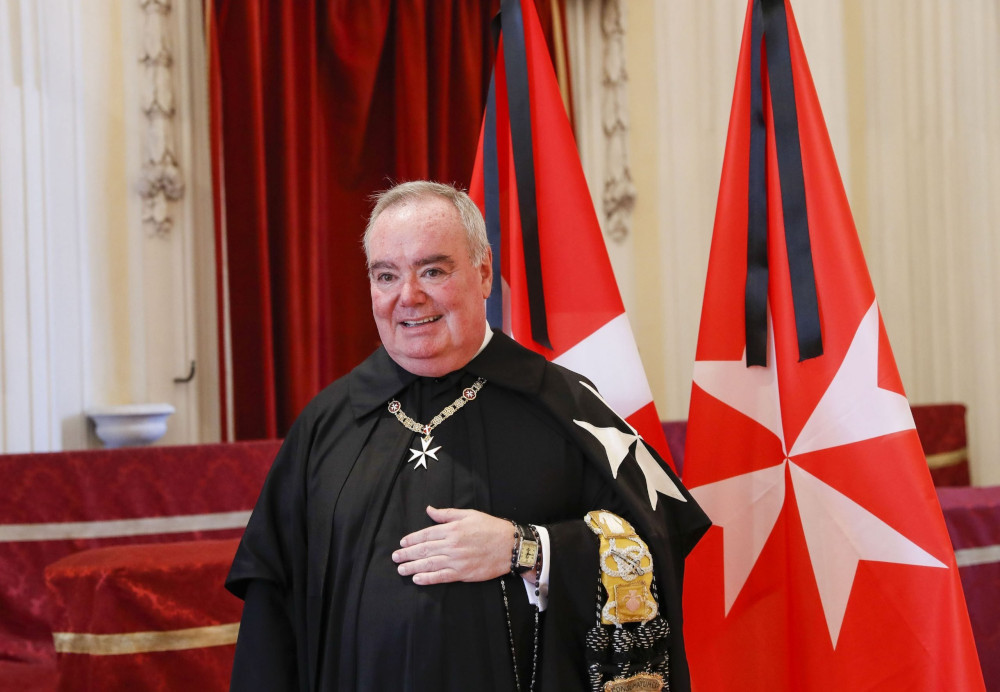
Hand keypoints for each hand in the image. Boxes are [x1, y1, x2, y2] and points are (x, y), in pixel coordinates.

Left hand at [392, 506, 513, 584]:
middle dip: (407, 554)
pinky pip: (441, 576)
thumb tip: (429, 509)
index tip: (402, 543)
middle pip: (424, 550)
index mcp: (452, 529)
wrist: (510, 546)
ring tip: (401, 569)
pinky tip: (417, 579)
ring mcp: (457, 560)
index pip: (426, 534)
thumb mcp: (469, 514)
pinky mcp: (463, 573)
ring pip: (429, 564)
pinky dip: (428, 578)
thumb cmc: (491, 527)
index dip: (412, 539)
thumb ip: (447, 513)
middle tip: (395, 557)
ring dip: (413, 567)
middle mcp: (452, 545)